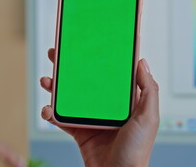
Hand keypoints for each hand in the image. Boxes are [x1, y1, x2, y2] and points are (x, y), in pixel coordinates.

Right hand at [40, 48, 158, 166]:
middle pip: (84, 81)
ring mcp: (91, 119)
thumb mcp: (148, 117)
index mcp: (123, 101)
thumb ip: (148, 90)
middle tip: (56, 55)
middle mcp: (105, 107)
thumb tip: (142, 62)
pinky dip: (50, 113)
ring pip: (69, 97)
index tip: (86, 44)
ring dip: (55, 88)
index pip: (108, 74)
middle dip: (69, 68)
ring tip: (47, 81)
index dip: (97, 59)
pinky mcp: (79, 131)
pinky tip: (47, 109)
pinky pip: (61, 119)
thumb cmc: (137, 151)